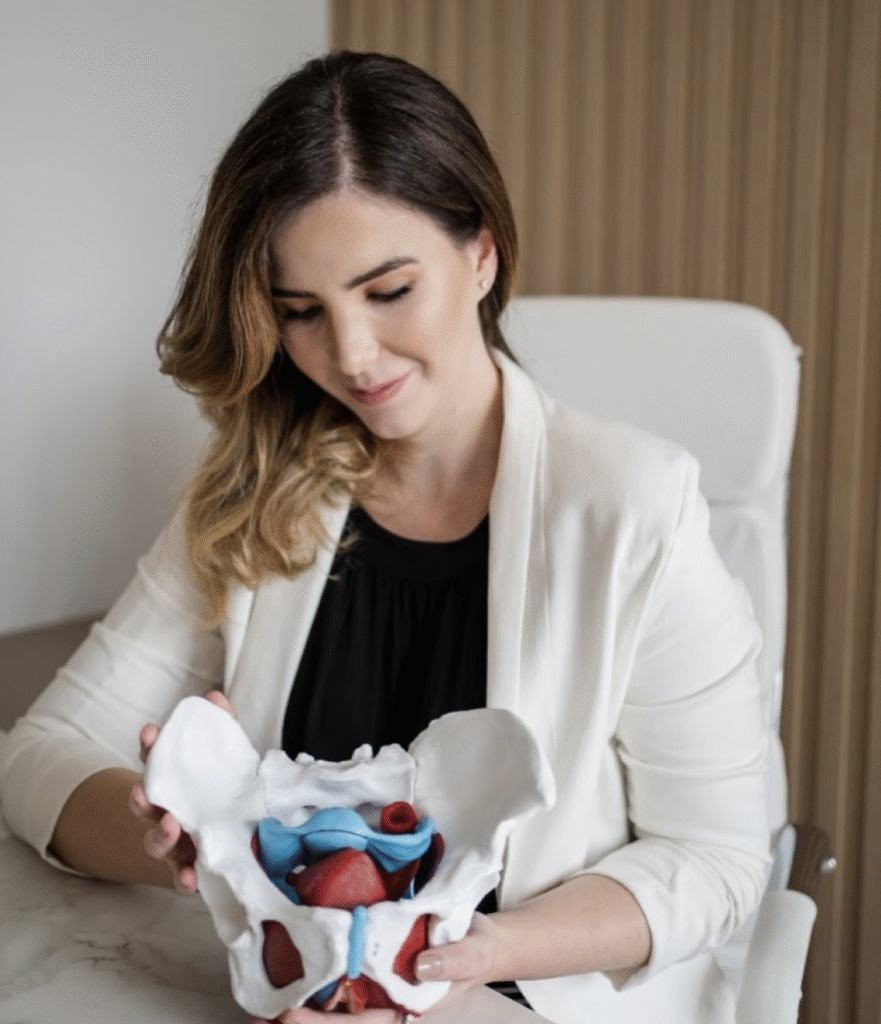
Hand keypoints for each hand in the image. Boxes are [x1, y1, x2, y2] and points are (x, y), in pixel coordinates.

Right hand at [128, 689, 235, 893]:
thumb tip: (213, 697)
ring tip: (170, 828)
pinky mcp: (192, 866)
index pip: (154, 761)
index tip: (149, 732)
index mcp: (175, 780)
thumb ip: (223, 727)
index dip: (149, 746)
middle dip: (141, 796)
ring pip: (156, 842)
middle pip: (146, 804)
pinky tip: (190, 880)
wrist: (246, 832)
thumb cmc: (227, 788)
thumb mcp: (230, 756)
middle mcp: (168, 810)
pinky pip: (181, 876)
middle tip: (146, 792)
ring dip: (159, 836)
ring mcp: (177, 840)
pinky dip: (183, 879)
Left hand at [247, 914, 499, 1023]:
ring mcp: (375, 986)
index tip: (289, 1017)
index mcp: (404, 1009)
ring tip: (259, 1003)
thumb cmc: (474, 950)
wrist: (479, 940)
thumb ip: (453, 961)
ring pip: (332, 1003)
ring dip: (299, 1003)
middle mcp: (384, 1003)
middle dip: (299, 1022)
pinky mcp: (371, 962)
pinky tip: (289, 965)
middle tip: (260, 1017)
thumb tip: (422, 966)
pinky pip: (339, 975)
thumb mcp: (473, 954)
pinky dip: (315, 975)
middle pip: (337, 1021)